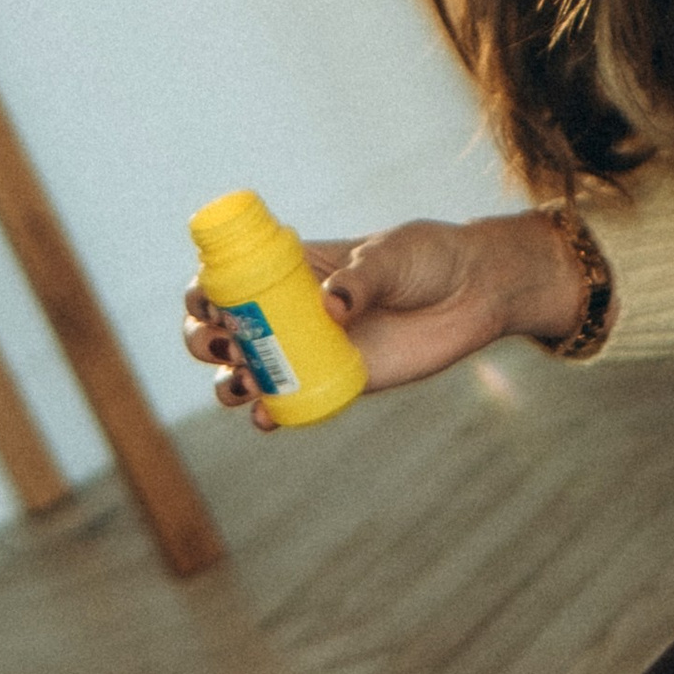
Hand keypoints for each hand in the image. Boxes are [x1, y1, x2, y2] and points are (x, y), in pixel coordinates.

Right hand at [181, 214, 586, 429]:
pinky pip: (288, 404)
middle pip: (217, 331)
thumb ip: (361, 279)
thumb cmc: (426, 258)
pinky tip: (268, 417)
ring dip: (229, 382)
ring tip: (246, 381)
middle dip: (203, 340)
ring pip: (242, 372)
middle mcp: (286, 311)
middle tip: (228, 343)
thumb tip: (331, 308)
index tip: (210, 304)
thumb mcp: (391, 257)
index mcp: (287, 269)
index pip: (224, 281)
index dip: (201, 294)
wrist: (472, 293)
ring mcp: (306, 350)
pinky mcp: (333, 383)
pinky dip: (268, 414)